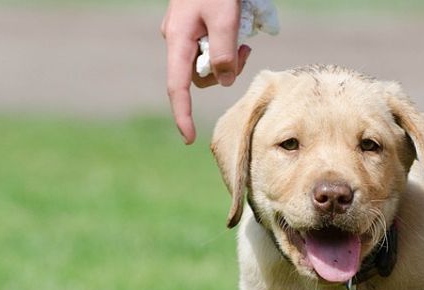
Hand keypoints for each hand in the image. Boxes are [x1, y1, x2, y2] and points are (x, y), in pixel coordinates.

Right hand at [161, 0, 252, 143]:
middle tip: (247, 49)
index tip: (189, 137)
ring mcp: (186, 32)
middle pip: (201, 75)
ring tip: (244, 34)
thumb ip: (224, 52)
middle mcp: (178, 39)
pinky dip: (230, 42)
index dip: (182, 114)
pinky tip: (239, 23)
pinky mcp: (197, 25)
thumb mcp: (224, 18)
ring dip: (231, 55)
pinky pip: (215, 44)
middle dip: (226, 70)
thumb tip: (225, 80)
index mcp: (178, 40)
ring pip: (211, 60)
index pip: (177, 87)